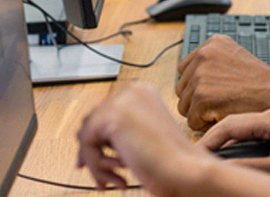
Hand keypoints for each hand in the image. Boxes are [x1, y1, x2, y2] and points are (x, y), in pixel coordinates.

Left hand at [76, 84, 213, 195]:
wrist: (185, 169)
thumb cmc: (171, 160)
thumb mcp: (141, 137)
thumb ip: (117, 131)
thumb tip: (84, 137)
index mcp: (143, 92)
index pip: (103, 113)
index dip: (95, 142)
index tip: (92, 162)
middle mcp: (132, 91)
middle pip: (90, 122)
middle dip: (92, 153)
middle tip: (100, 177)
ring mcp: (122, 100)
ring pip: (86, 134)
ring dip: (96, 162)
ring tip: (116, 178)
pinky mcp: (113, 116)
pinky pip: (86, 143)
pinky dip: (97, 165)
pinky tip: (119, 176)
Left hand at [177, 34, 269, 129]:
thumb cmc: (260, 81)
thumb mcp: (235, 55)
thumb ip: (211, 60)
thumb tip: (189, 75)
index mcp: (211, 44)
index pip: (185, 70)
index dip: (198, 84)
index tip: (216, 89)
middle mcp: (203, 55)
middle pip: (182, 88)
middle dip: (197, 99)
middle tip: (221, 99)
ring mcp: (201, 75)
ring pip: (184, 105)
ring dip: (201, 112)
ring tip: (224, 106)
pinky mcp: (201, 97)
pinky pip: (191, 121)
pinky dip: (206, 125)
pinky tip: (224, 114)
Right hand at [198, 109, 269, 183]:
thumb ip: (249, 168)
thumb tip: (224, 171)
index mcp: (269, 119)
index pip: (229, 125)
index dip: (208, 140)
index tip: (193, 153)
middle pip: (232, 124)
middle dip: (212, 139)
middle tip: (194, 155)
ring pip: (241, 129)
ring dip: (224, 142)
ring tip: (207, 157)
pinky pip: (251, 133)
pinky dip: (237, 144)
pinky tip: (230, 156)